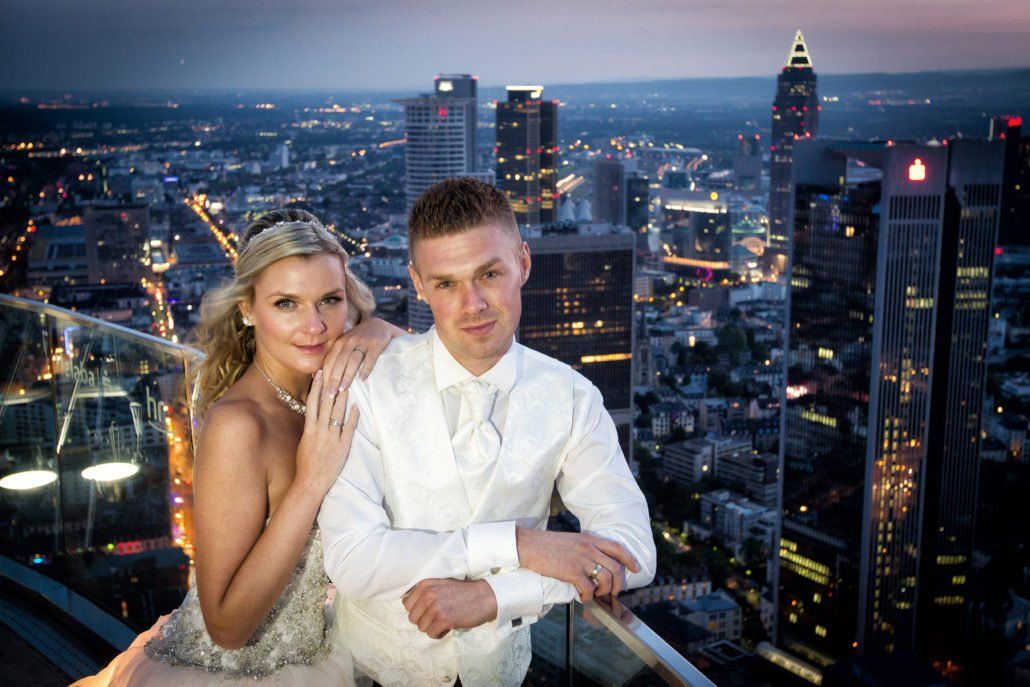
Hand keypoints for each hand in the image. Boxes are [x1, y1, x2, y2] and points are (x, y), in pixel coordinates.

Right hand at [294, 370, 358, 496]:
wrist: (311, 483)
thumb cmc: (305, 464)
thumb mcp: (303, 442)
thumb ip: (309, 428)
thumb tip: (313, 414)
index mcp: (308, 430)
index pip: (312, 403)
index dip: (316, 387)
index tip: (319, 373)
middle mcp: (320, 431)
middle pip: (326, 404)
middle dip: (331, 386)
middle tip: (336, 370)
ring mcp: (332, 438)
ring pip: (337, 413)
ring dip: (343, 398)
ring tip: (348, 385)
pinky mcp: (343, 447)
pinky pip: (349, 428)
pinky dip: (353, 417)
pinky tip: (357, 407)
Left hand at [321, 318, 405, 395]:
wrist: (378, 326)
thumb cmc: (358, 341)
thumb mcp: (344, 345)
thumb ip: (334, 358)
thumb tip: (317, 376)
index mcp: (339, 343)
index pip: (329, 361)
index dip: (325, 377)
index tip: (322, 391)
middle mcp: (349, 341)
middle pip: (339, 362)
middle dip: (334, 379)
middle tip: (330, 394)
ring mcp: (363, 342)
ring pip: (353, 360)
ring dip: (347, 375)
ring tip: (343, 389)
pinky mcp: (376, 344)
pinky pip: (370, 358)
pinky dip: (366, 369)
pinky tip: (362, 379)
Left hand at [402, 579, 497, 638]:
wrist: (485, 596)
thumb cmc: (463, 592)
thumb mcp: (440, 585)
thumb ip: (425, 592)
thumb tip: (407, 604)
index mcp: (425, 584)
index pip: (406, 604)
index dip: (419, 610)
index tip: (430, 609)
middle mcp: (428, 594)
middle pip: (413, 618)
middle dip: (425, 620)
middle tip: (439, 616)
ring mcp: (436, 607)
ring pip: (422, 627)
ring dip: (433, 627)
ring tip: (446, 620)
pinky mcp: (444, 619)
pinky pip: (432, 634)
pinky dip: (440, 633)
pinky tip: (449, 626)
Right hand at [516, 528, 639, 601]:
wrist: (529, 545)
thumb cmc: (547, 545)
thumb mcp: (572, 540)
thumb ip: (586, 547)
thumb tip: (595, 561)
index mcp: (590, 539)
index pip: (618, 548)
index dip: (630, 559)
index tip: (635, 569)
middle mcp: (589, 548)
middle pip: (616, 567)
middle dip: (619, 583)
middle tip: (614, 591)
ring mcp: (581, 560)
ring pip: (605, 579)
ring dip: (604, 591)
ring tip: (596, 594)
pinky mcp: (571, 571)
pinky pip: (588, 588)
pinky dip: (588, 596)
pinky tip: (582, 597)